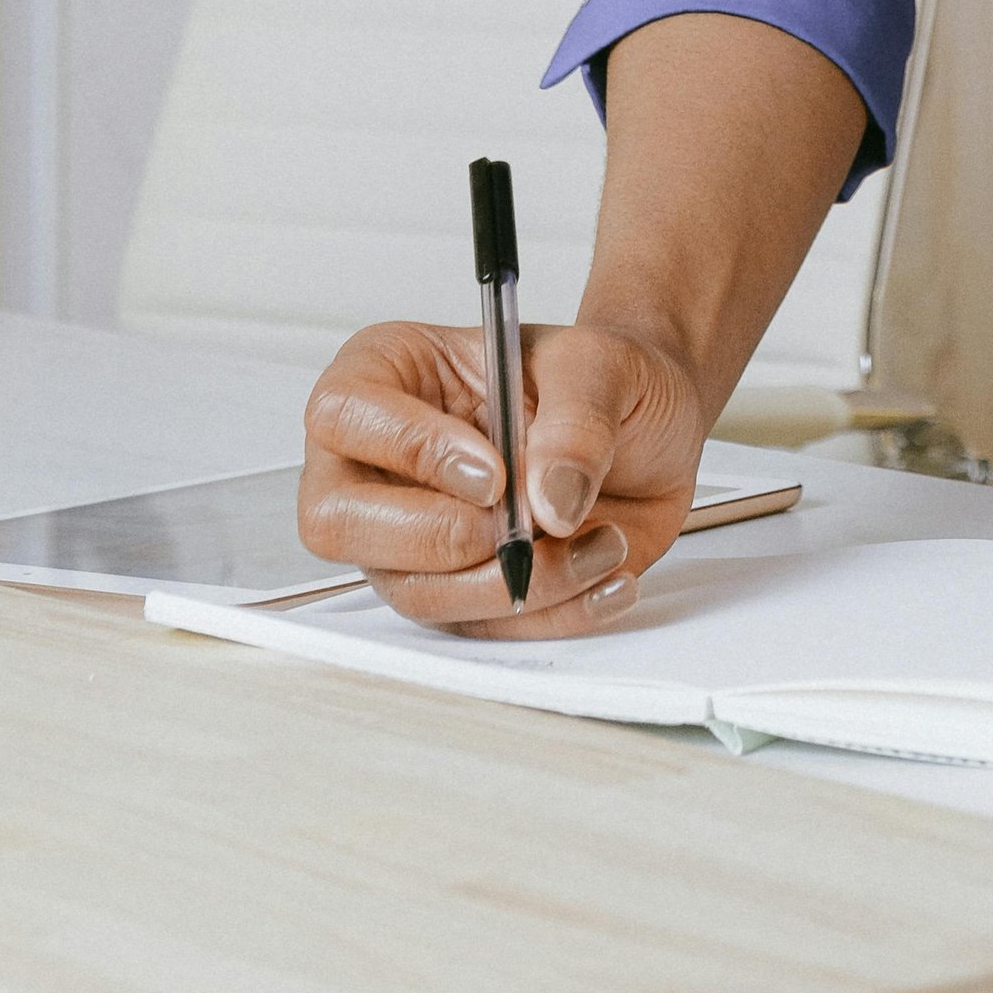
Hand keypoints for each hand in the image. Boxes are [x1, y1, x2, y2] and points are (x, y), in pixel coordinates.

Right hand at [298, 319, 710, 638]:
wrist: (654, 429)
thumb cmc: (605, 380)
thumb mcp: (603, 367)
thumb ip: (576, 424)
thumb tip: (548, 502)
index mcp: (388, 374)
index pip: (342, 414)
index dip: (411, 450)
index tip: (494, 473)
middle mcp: (379, 461)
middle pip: (338, 522)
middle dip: (442, 536)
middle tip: (529, 525)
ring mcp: (411, 532)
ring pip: (415, 591)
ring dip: (517, 581)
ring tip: (603, 542)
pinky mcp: (458, 586)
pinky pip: (480, 625)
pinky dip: (551, 613)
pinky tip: (607, 576)